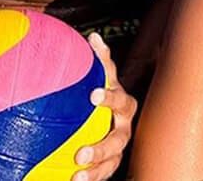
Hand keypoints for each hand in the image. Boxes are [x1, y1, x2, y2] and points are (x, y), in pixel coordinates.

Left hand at [72, 33, 137, 180]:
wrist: (108, 117)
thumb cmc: (101, 94)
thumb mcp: (101, 77)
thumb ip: (99, 60)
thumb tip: (94, 35)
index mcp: (122, 104)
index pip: (119, 99)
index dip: (109, 97)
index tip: (92, 95)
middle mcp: (124, 127)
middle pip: (118, 139)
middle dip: (102, 147)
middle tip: (81, 152)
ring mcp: (119, 147)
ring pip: (113, 161)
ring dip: (96, 169)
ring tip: (77, 174)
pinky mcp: (111, 163)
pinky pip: (104, 173)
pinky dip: (90, 178)